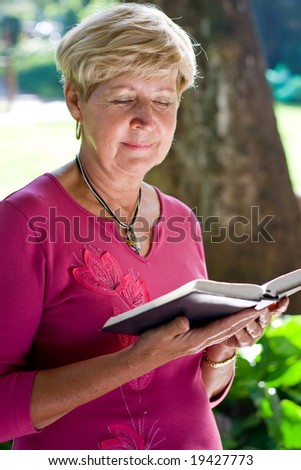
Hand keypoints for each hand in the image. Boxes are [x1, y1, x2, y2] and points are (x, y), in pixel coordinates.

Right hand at [130, 299, 288, 371]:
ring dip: (237, 322)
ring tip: (249, 311)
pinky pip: (215, 332)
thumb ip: (174, 326)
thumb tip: (186, 320)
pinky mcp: (193, 341)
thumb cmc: (150, 345)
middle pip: (227, 330)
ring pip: (223, 332)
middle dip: (244, 319)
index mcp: (195, 340)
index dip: (238, 318)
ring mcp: (197, 343)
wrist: (142, 360)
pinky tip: (228, 318)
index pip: (222, 328)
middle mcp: (200, 343)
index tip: (252, 310)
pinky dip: (225, 325)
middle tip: (259, 308)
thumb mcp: (160, 333)